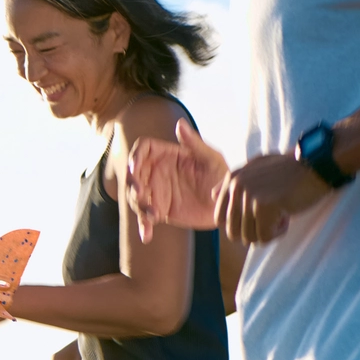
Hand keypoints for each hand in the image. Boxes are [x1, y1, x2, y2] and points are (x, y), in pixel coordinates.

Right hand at [127, 117, 229, 239]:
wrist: (226, 206)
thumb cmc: (221, 176)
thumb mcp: (211, 159)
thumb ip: (195, 143)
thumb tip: (180, 123)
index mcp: (167, 154)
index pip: (142, 149)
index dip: (135, 157)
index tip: (135, 169)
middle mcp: (157, 171)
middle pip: (134, 174)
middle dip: (133, 185)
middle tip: (142, 196)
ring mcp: (156, 191)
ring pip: (135, 196)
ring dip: (139, 206)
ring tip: (153, 216)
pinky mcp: (158, 210)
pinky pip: (145, 218)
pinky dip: (144, 226)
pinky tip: (147, 236)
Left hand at [216, 151, 328, 246]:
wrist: (315, 164)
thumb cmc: (289, 169)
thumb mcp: (256, 168)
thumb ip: (233, 182)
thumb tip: (212, 195)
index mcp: (232, 178)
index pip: (219, 218)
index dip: (239, 225)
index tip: (258, 216)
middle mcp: (236, 185)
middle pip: (233, 232)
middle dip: (253, 231)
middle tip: (272, 217)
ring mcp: (248, 195)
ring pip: (249, 237)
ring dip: (267, 232)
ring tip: (281, 215)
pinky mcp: (263, 206)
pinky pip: (264, 237)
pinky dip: (278, 233)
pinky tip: (287, 217)